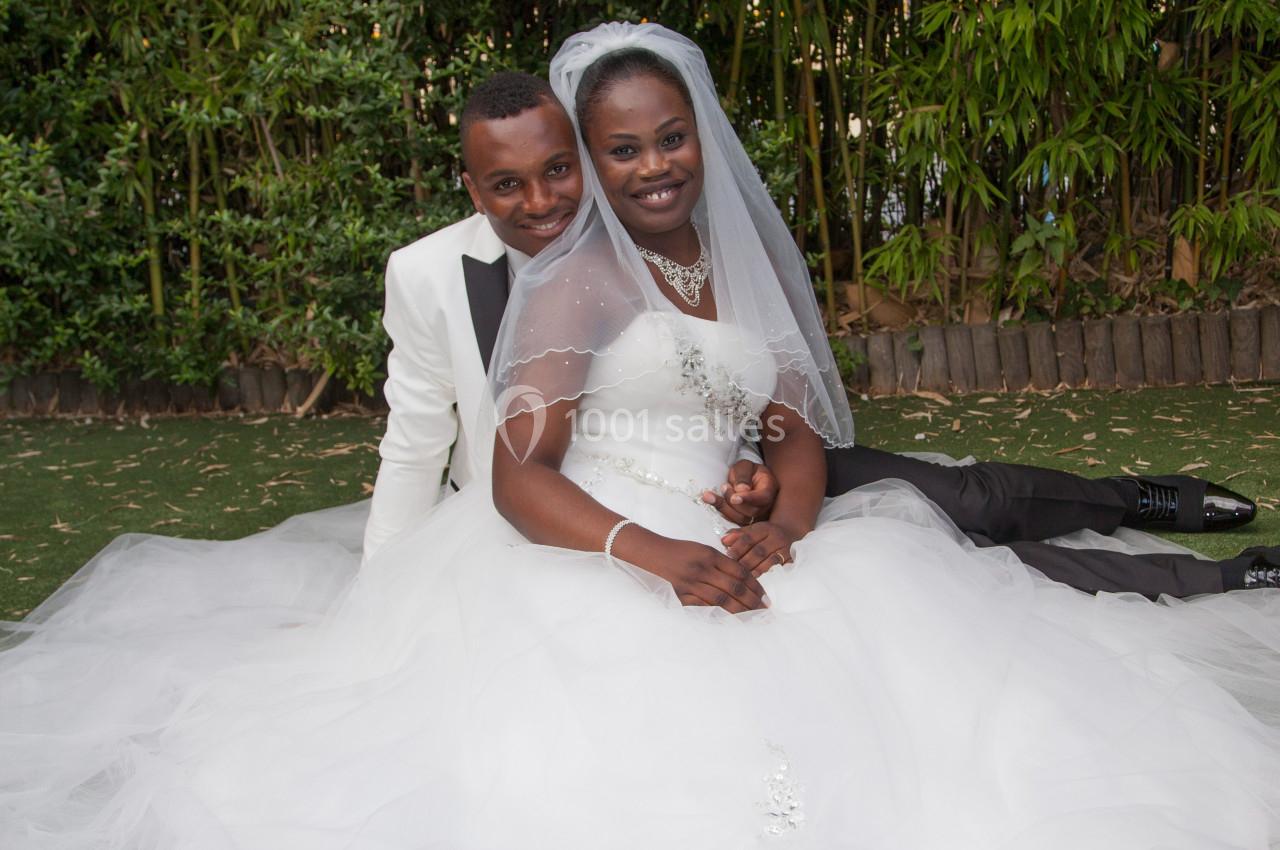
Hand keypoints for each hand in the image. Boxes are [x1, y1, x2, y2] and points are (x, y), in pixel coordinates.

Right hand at [621, 531, 768, 612]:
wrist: (654, 554)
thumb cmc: (682, 551)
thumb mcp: (705, 549)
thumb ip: (723, 563)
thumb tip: (745, 580)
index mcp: (710, 555)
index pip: (740, 572)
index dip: (756, 586)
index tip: (766, 597)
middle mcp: (702, 569)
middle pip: (734, 588)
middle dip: (753, 601)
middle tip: (765, 611)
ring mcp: (691, 584)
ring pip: (721, 600)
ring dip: (740, 610)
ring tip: (753, 617)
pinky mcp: (681, 595)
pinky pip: (704, 607)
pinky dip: (718, 615)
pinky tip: (730, 620)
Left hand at [701, 460, 778, 524]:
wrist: (746, 478)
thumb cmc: (747, 471)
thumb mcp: (745, 466)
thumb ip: (743, 475)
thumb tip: (741, 490)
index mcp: (770, 488)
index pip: (763, 497)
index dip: (749, 499)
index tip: (734, 498)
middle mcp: (766, 505)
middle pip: (752, 511)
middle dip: (733, 501)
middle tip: (725, 486)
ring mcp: (756, 515)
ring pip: (741, 519)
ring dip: (725, 506)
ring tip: (721, 489)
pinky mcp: (745, 520)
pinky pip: (732, 521)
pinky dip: (719, 509)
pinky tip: (708, 498)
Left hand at [722, 521, 800, 577]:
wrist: (790, 533)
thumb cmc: (765, 535)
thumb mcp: (752, 530)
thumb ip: (737, 535)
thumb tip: (723, 540)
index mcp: (764, 529)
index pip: (749, 538)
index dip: (738, 547)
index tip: (727, 556)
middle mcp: (777, 538)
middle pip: (759, 551)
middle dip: (745, 562)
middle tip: (734, 571)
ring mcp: (786, 549)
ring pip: (770, 562)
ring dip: (756, 571)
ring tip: (744, 580)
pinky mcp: (792, 561)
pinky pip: (780, 570)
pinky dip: (770, 577)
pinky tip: (760, 584)